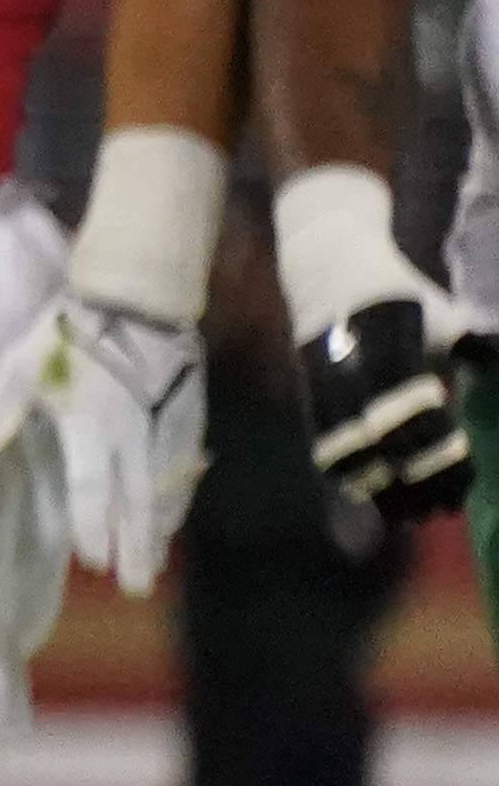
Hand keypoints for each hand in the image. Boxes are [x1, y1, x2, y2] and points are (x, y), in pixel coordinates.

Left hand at [0, 293, 205, 589]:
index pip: (91, 489)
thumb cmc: (64, 335)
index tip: (90, 563)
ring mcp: (162, 426)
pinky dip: (177, 495)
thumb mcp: (16, 373)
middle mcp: (131, 435)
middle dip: (134, 546)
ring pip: (162, 487)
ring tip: (152, 563)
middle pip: (134, 500)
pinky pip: (182, 464)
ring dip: (156, 528)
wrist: (133, 295)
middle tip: (136, 587)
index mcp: (89, 428)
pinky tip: (172, 517)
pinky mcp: (184, 413)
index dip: (91, 527)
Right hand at [277, 163, 470, 515]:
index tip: (467, 474)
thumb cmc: (403, 297)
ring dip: (380, 491)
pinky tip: (372, 496)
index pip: (419, 418)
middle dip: (416, 482)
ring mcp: (326, 384)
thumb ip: (477, 352)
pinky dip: (348, 477)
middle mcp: (355, 371)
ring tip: (408, 517)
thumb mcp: (446, 318)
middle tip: (443, 511)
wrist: (330, 268)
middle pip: (385, 444)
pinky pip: (324, 446)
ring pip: (350, 454)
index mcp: (394, 349)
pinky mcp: (307, 395)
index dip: (441, 453)